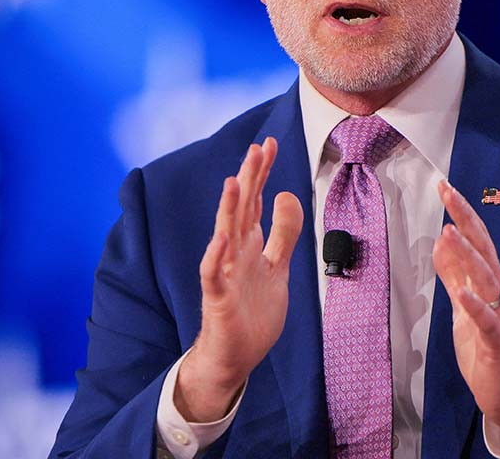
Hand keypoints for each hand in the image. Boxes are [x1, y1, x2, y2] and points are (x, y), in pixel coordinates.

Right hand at [175, 137, 303, 421]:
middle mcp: (235, 252)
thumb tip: (286, 194)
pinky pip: (213, 274)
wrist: (235, 356)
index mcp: (250, 244)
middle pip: (242, 209)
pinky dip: (215, 256)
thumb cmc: (253, 311)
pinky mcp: (218, 299)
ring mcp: (224, 273)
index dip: (262, 173)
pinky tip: (220, 237)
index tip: (269, 143)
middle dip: (250, 179)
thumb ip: (283, 232)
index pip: (256, 200)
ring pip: (226, 234)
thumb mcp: (278, 266)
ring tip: (234, 181)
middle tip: (257, 147)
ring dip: (229, 208)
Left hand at [432, 180, 499, 447]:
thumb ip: (454, 276)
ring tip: (450, 232)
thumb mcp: (463, 308)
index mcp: (489, 284)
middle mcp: (498, 295)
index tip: (444, 186)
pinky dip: (477, 307)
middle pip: (483, 250)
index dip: (461, 214)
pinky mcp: (499, 345)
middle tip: (449, 192)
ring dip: (469, 257)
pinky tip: (464, 294)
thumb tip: (440, 242)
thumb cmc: (489, 350)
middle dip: (466, 221)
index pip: (476, 241)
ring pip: (488, 280)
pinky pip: (489, 323)